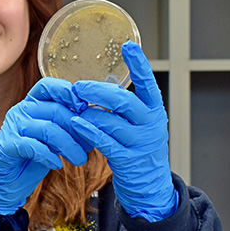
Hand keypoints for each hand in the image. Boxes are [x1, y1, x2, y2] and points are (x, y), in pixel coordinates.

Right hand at [0, 77, 90, 214]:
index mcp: (32, 104)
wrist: (5, 181)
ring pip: (48, 129)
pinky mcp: (7, 145)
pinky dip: (49, 156)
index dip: (67, 92)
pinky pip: (34, 147)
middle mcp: (21, 110)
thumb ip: (67, 128)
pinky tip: (57, 164)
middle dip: (77, 129)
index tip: (84, 106)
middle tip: (89, 146)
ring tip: (80, 159)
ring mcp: (12, 127)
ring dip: (69, 145)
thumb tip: (95, 125)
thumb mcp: (53, 139)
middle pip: (55, 110)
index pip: (48, 86)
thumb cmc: (32, 158)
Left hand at [70, 41, 177, 221]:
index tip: (128, 46)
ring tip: (74, 107)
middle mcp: (151, 124)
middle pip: (122, 101)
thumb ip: (124, 107)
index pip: (149, 83)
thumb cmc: (138, 147)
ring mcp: (140, 142)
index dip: (139, 65)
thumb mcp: (139, 123)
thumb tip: (97, 85)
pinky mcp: (127, 159)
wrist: (149, 184)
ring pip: (110, 121)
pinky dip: (88, 131)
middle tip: (78, 87)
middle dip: (97, 92)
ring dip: (88, 113)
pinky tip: (76, 124)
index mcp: (154, 110)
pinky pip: (103, 141)